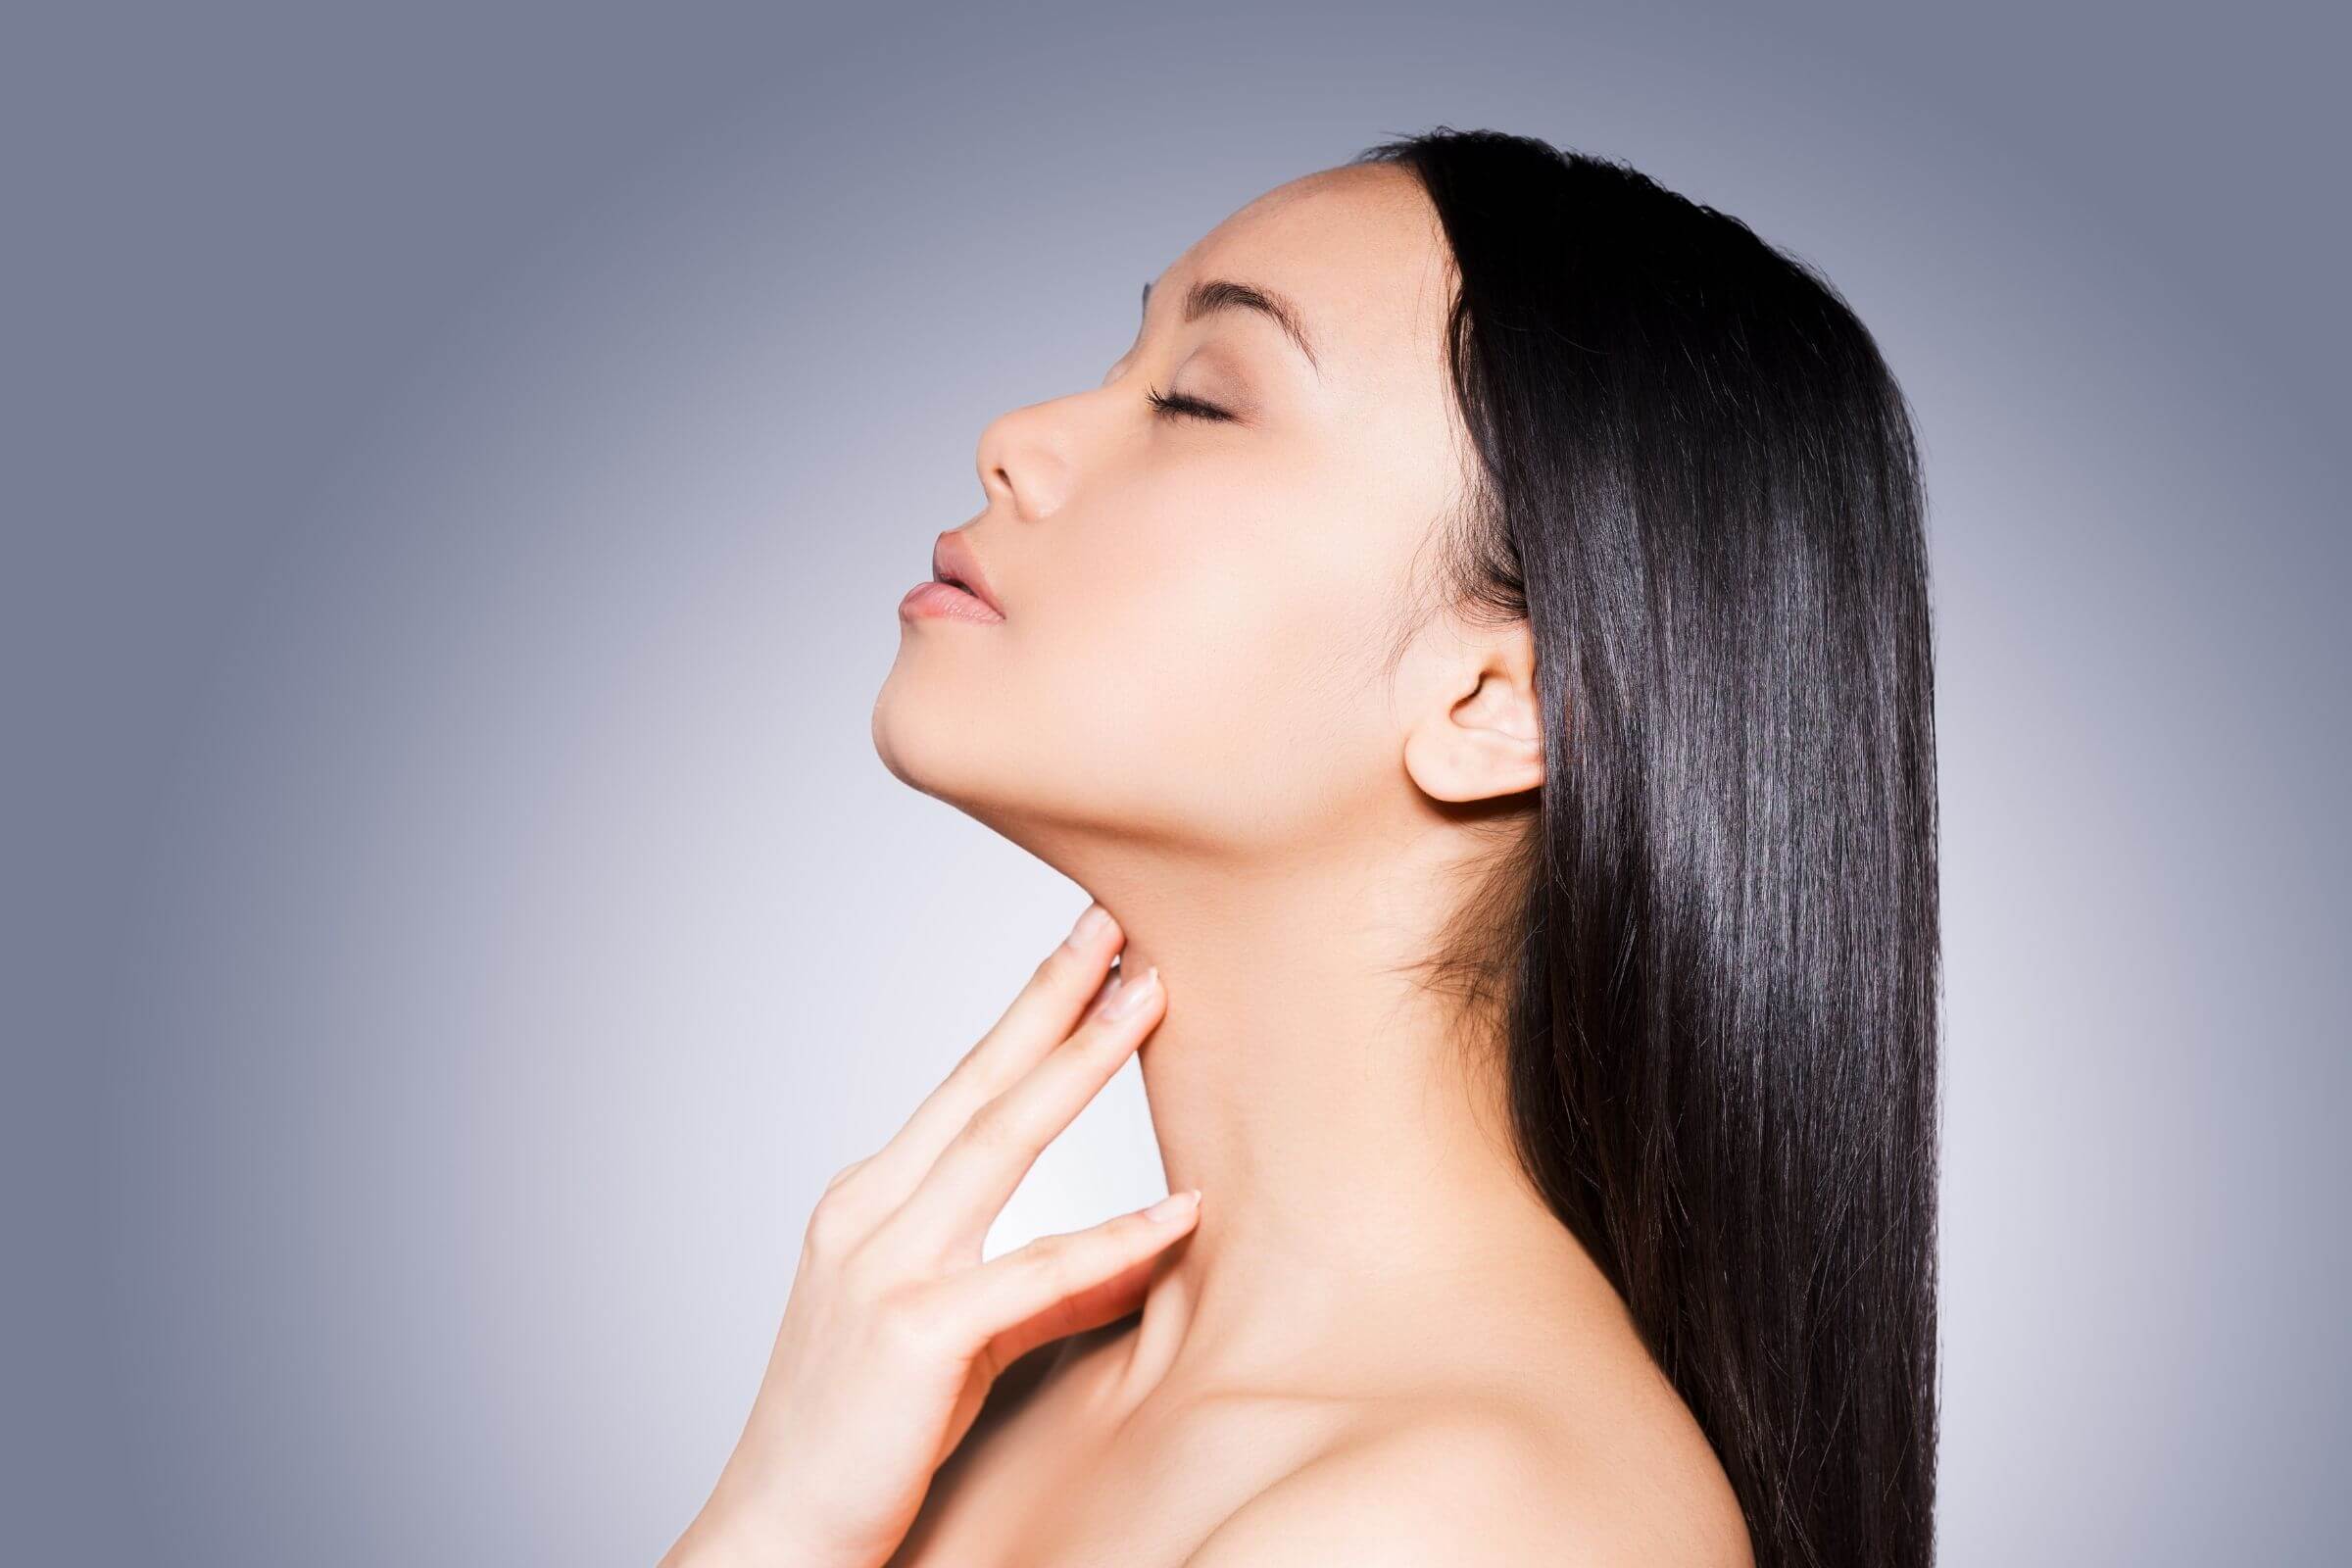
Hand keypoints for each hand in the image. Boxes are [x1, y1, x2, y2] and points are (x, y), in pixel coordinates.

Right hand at [661, 902, 1196, 1567]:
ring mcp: (883, 1267)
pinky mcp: (913, 1332)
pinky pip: (1033, 1272)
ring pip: (1001, 1141)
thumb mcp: (966, 1339)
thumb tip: (1154, 1241)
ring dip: (1081, 1061)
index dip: (1032, 1014)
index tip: (1091, 951)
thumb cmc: (866, 1438)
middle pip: (982, 1084)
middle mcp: (869, 1213)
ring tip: (1147, 999)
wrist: (775, 1533)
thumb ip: (1055, 1284)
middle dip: (1055, 996)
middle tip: (1120, 923)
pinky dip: (1114, 1240)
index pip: (968, 1087)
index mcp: (871, 1203)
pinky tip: (1180, 1210)